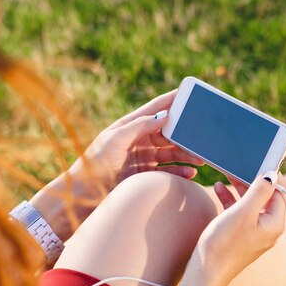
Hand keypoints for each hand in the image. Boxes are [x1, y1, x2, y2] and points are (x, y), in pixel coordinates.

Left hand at [68, 90, 203, 192]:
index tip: (188, 94)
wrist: (85, 192)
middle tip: (200, 137)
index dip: (171, 101)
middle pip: (167, 134)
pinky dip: (180, 172)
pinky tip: (190, 173)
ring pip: (170, 153)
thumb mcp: (116, 139)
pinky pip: (167, 171)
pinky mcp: (144, 175)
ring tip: (200, 159)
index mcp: (130, 126)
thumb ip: (139, 126)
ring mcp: (142, 158)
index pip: (155, 109)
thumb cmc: (96, 161)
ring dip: (186, 155)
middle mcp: (138, 140)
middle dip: (185, 135)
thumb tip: (164, 115)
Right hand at [187, 172, 285, 285]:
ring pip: (251, 204)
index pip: (281, 192)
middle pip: (266, 197)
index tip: (262, 160)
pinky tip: (218, 189)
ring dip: (240, 188)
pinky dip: (231, 200)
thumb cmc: (224, 244)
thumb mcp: (243, 212)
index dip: (273, 175)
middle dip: (253, 180)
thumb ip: (259, 191)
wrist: (205, 273)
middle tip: (240, 166)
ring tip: (227, 174)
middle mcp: (268, 229)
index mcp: (274, 224)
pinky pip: (240, 213)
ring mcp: (254, 234)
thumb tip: (272, 174)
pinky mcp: (240, 237)